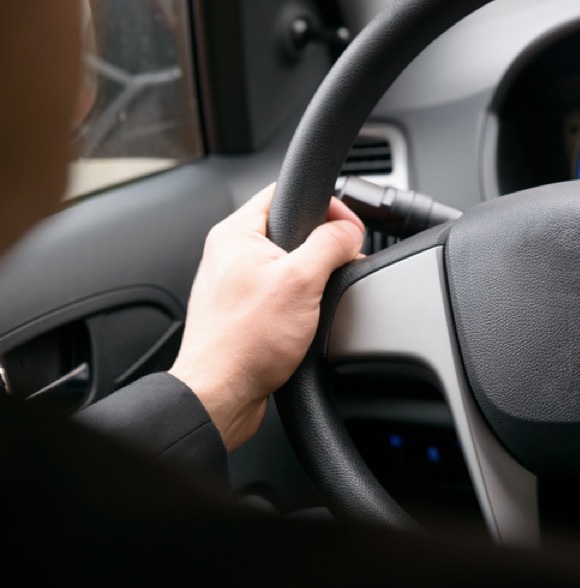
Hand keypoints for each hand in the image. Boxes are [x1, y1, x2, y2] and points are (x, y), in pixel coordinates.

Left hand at [169, 184, 363, 450]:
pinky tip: (309, 319)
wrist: (221, 395)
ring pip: (290, 263)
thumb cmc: (244, 343)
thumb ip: (329, 245)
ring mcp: (237, 284)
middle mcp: (231, 254)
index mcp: (236, 233)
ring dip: (315, 277)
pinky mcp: (245, 311)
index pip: (285, 192)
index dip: (326, 205)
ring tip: (323, 296)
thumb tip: (350, 230)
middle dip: (325, 246)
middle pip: (293, 229)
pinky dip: (302, 301)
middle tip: (342, 264)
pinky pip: (283, 292)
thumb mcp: (301, 281)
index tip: (349, 228)